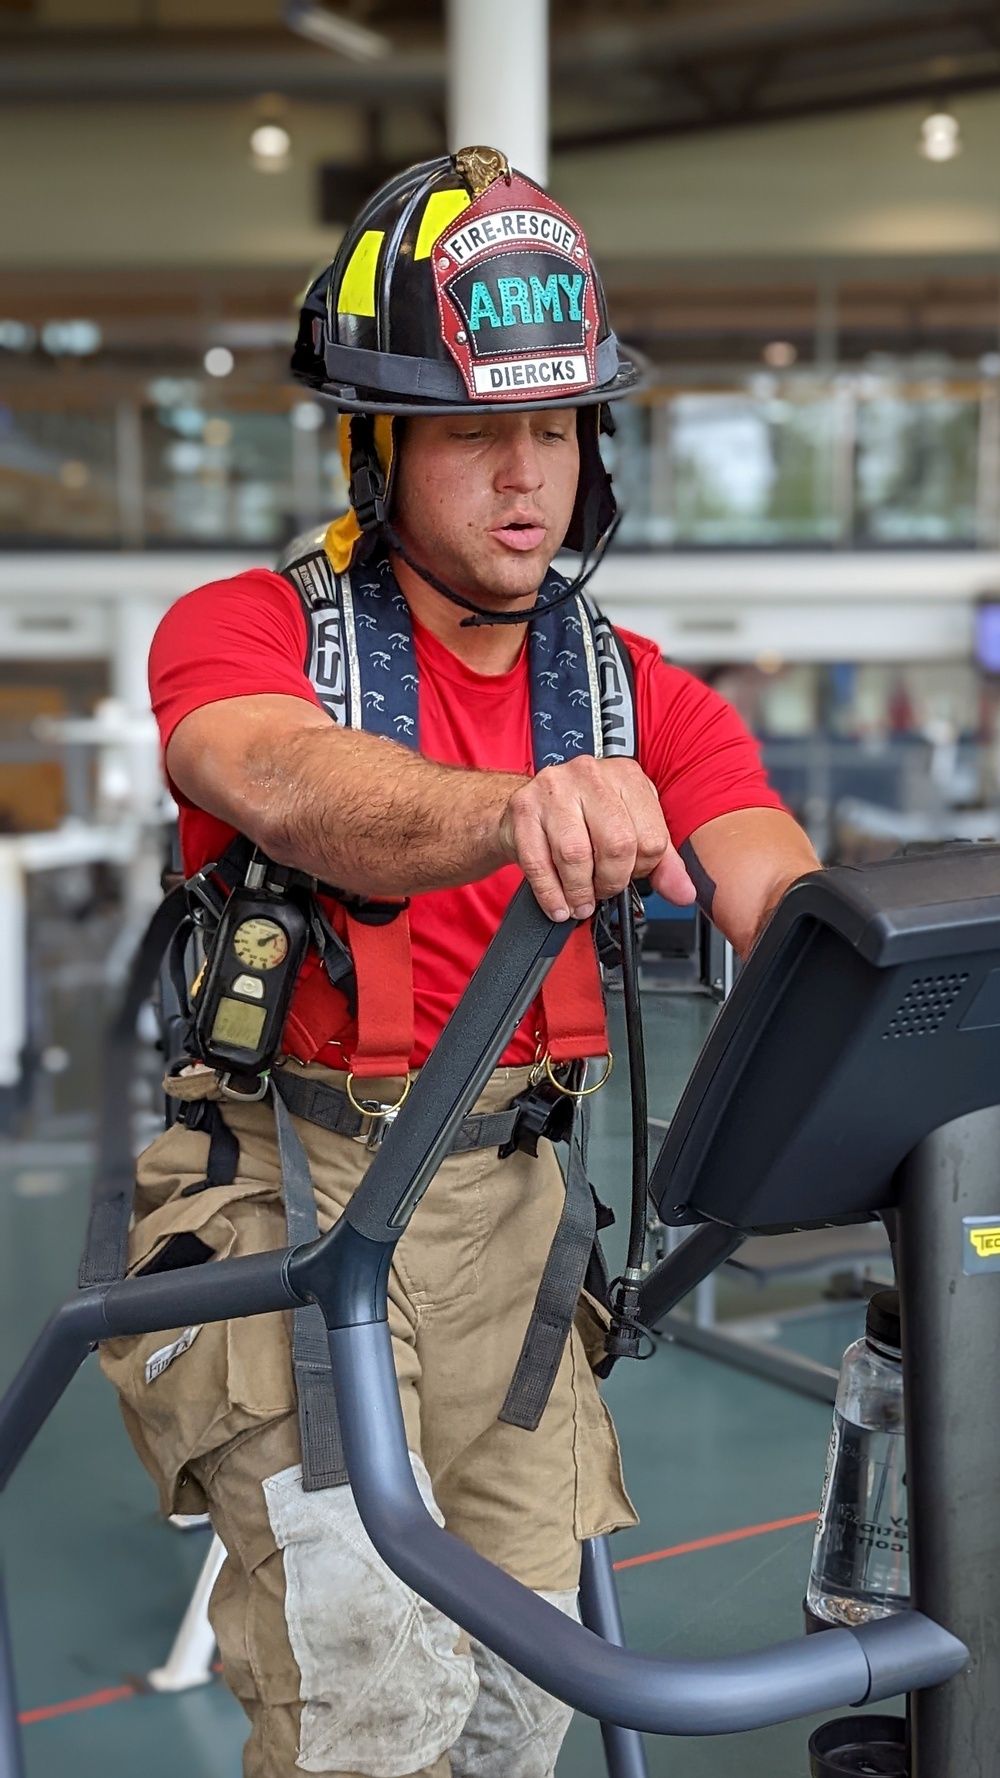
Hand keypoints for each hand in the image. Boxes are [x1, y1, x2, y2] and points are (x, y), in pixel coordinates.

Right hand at [498, 755, 695, 921]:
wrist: (529, 808)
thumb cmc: (582, 819)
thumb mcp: (629, 831)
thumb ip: (661, 862)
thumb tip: (685, 893)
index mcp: (627, 776)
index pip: (651, 838)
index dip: (642, 870)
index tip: (628, 876)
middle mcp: (591, 774)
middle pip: (617, 844)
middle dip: (611, 881)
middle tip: (602, 890)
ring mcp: (553, 788)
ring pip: (576, 855)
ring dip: (580, 891)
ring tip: (580, 901)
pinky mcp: (522, 808)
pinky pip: (539, 863)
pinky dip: (551, 894)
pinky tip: (559, 904)